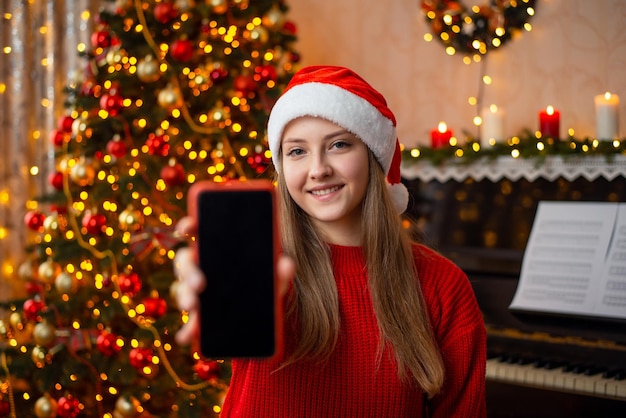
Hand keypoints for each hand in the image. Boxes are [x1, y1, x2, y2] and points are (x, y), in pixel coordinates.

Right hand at [173, 216, 294, 345]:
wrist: (261, 312)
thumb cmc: (262, 281)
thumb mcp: (273, 275)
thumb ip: (279, 269)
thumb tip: (286, 265)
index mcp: (215, 249)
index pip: (197, 231)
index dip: (188, 226)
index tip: (187, 227)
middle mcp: (201, 266)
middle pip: (185, 262)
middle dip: (188, 272)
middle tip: (200, 283)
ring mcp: (197, 290)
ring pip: (183, 290)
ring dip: (185, 297)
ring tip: (192, 307)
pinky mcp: (199, 315)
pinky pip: (189, 322)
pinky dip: (187, 329)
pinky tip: (187, 337)